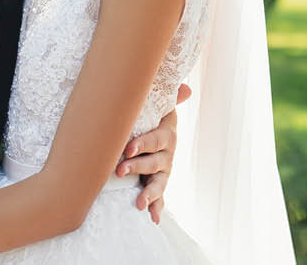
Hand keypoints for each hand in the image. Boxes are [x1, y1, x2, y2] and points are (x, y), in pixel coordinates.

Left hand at [117, 83, 191, 223]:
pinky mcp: (159, 183)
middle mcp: (168, 155)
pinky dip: (157, 208)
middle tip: (120, 170)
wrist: (155, 132)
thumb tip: (186, 87)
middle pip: (155, 163)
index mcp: (166, 135)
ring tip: (140, 204)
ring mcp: (164, 171)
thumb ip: (168, 97)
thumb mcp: (157, 106)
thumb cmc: (150, 116)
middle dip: (137, 167)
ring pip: (159, 183)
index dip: (142, 145)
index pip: (155, 140)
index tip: (127, 149)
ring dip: (149, 193)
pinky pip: (160, 197)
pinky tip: (154, 218)